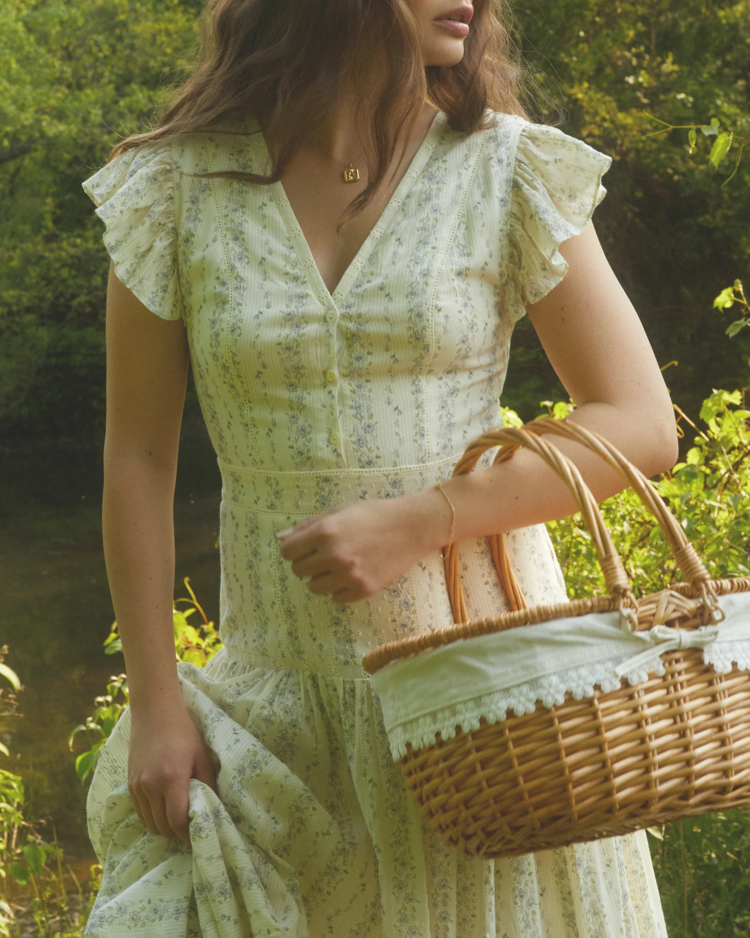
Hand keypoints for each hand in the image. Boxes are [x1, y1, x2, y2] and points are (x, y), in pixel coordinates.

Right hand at [128, 700, 218, 844]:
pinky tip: (164, 811)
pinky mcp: (130, 784)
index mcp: (171, 779)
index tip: (199, 835)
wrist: (155, 712)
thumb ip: (208, 784)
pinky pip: (140, 812)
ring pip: (149, 823)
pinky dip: (152, 818)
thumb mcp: (202, 756)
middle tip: (191, 831)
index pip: (177, 821)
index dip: (188, 834)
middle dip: (177, 834)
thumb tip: (214, 808)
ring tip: (178, 823)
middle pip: (163, 826)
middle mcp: (150, 786)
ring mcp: (137, 786)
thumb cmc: (184, 732)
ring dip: (164, 828)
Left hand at [276, 490, 449, 602]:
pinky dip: (340, 588)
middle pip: (298, 570)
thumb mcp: (338, 512)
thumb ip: (308, 526)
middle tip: (324, 555)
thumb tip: (281, 538)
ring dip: (321, 577)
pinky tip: (353, 573)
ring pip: (314, 587)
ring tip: (339, 564)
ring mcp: (349, 575)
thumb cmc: (373, 515)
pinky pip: (335, 597)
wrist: (411, 528)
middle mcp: (334, 554)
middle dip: (307, 563)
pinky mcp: (363, 589)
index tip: (304, 548)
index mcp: (325, 531)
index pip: (287, 552)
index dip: (293, 550)